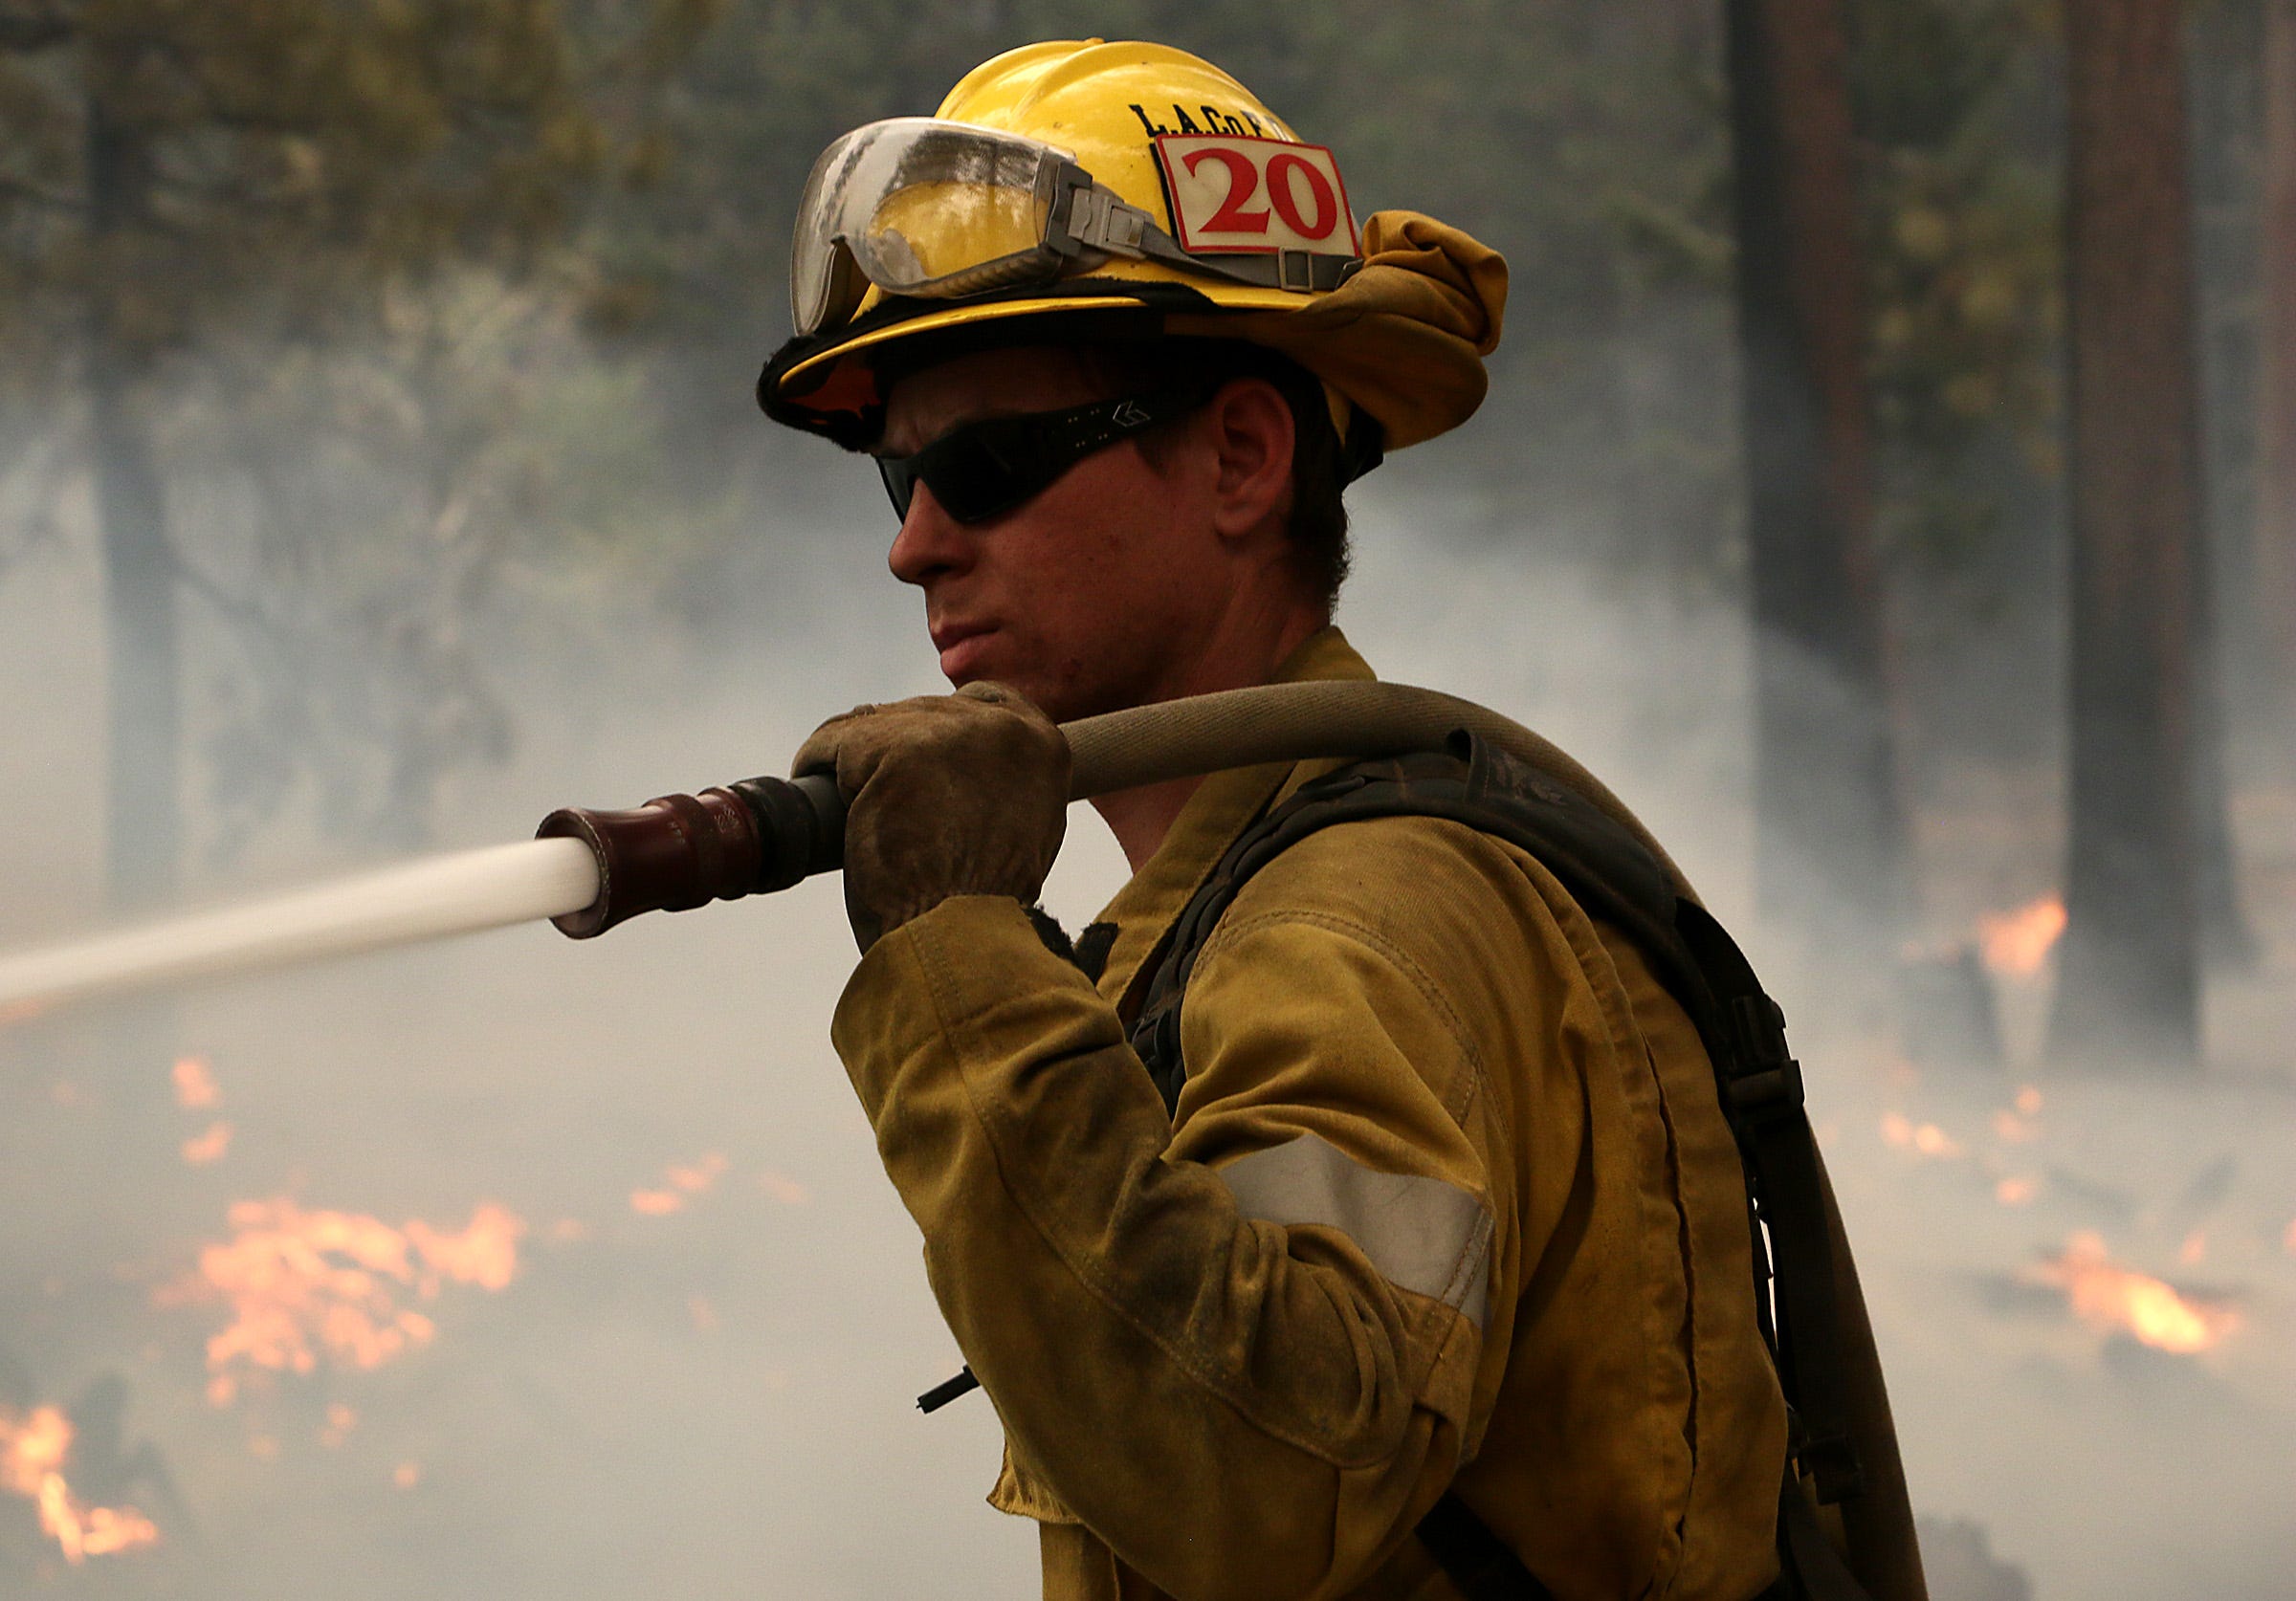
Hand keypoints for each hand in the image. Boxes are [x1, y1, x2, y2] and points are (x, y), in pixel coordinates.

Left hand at [792, 682, 1069, 953]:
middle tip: (872, 796)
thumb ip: (1003, 788)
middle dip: (893, 748)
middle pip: (925, 711)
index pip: (985, 701)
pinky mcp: (893, 749)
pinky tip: (814, 787)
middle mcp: (1003, 730)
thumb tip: (958, 771)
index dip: (941, 727)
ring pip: (877, 723)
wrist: (961, 946)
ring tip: (844, 798)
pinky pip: (835, 741)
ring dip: (852, 757)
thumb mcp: (1021, 833)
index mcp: (1045, 747)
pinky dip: (815, 764)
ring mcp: (948, 735)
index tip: (917, 758)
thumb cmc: (982, 910)